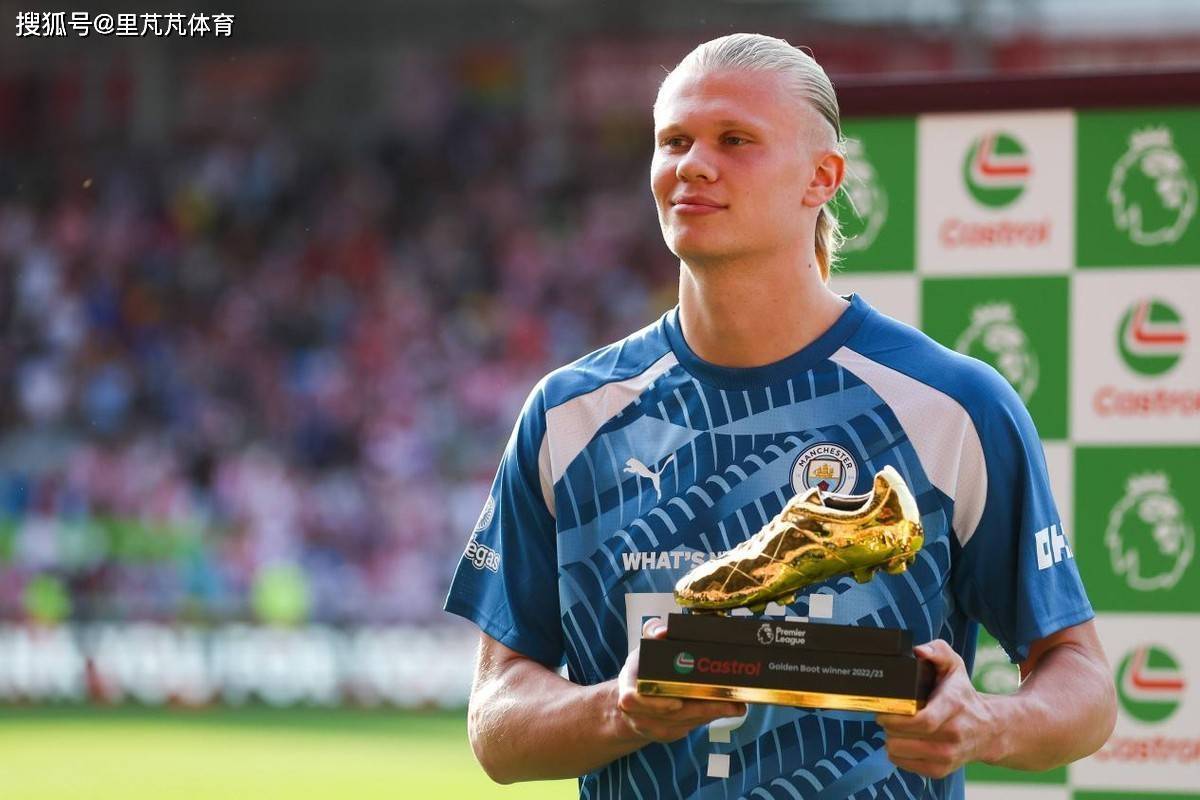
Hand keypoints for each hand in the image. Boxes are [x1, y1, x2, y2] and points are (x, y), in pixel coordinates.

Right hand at [614, 617, 746, 743]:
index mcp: (628, 688)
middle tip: (729, 703)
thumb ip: (651, 633)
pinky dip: (707, 719)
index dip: (655, 704)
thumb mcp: (642, 648)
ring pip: (683, 724)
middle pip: (671, 715)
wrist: (632, 700)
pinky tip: (725, 710)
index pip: (633, 700)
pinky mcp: (665, 735)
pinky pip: (687, 728)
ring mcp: (651, 727)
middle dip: (702, 709)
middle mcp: (637, 713)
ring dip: (710, 715)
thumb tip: (663, 631)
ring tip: (735, 705)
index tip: (677, 702)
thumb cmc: (640, 670)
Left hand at [875, 639, 1003, 778]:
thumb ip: (938, 650)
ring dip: (890, 738)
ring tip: (895, 727)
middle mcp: (953, 735)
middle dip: (888, 725)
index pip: (923, 721)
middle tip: (887, 715)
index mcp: (953, 707)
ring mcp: (947, 756)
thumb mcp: (954, 666)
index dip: (897, 718)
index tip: (883, 711)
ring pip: (900, 752)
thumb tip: (919, 651)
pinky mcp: (940, 770)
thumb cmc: (963, 695)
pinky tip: (903, 740)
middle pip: (904, 737)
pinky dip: (897, 752)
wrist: (989, 730)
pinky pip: (904, 764)